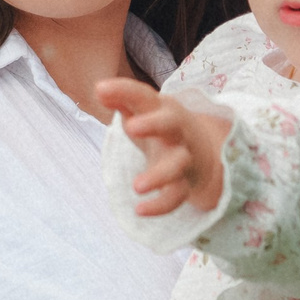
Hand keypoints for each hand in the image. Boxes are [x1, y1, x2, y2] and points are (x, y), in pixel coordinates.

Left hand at [94, 78, 229, 217]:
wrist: (200, 152)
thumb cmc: (160, 126)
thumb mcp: (144, 110)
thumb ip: (122, 98)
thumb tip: (98, 88)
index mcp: (162, 109)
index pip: (145, 96)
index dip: (125, 91)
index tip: (101, 90)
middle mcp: (176, 132)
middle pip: (171, 124)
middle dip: (154, 124)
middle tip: (131, 127)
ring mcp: (182, 159)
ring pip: (177, 166)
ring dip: (159, 176)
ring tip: (137, 186)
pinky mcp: (183, 184)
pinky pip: (175, 197)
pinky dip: (160, 206)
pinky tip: (140, 211)